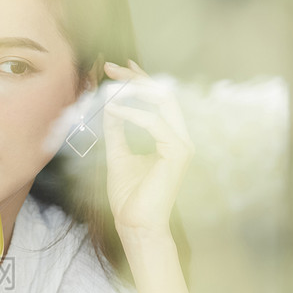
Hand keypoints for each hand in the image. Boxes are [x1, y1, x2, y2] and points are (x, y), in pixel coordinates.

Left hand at [102, 60, 194, 238]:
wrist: (136, 225)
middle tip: (111, 67)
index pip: (158, 100)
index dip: (139, 81)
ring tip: (109, 86)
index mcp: (169, 138)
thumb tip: (110, 107)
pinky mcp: (178, 152)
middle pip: (163, 94)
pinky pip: (154, 123)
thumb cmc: (129, 198)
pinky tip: (112, 110)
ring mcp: (182, 144)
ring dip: (134, 90)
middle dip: (136, 78)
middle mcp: (180, 138)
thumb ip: (117, 132)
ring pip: (163, 101)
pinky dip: (132, 113)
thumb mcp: (117, 156)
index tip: (116, 69)